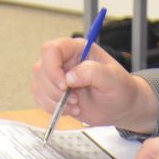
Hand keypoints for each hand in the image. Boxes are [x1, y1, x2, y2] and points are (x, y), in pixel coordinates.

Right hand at [31, 36, 158, 131]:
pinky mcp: (53, 92)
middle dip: (55, 90)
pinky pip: (40, 99)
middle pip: (41, 69)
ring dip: (54, 101)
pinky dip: (53, 108)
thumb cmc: (120, 88)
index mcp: (77, 49)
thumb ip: (92, 72)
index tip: (65, 85)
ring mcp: (56, 76)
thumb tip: (70, 77)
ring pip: (38, 86)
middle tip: (75, 99)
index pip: (51, 49)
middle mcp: (64, 60)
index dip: (53, 68)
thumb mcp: (113, 79)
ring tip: (76, 105)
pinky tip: (71, 109)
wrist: (121, 107)